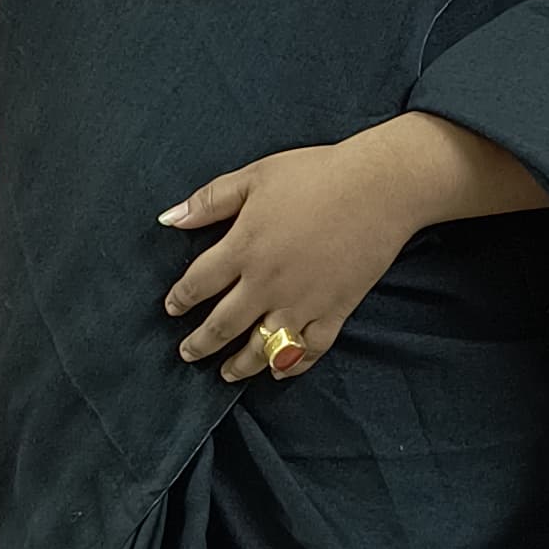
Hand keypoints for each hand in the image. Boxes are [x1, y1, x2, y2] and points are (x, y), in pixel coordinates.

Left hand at [158, 134, 428, 382]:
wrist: (380, 187)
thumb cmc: (316, 174)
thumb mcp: (255, 177)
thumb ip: (210, 200)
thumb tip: (169, 219)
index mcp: (244, 248)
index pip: (198, 284)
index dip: (180, 299)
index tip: (172, 309)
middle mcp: (267, 284)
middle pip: (223, 325)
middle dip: (201, 343)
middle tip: (187, 354)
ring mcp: (302, 302)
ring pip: (261, 348)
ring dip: (240, 365)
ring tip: (226, 374)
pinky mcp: (335, 311)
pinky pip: (309, 350)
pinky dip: (292, 366)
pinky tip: (279, 372)